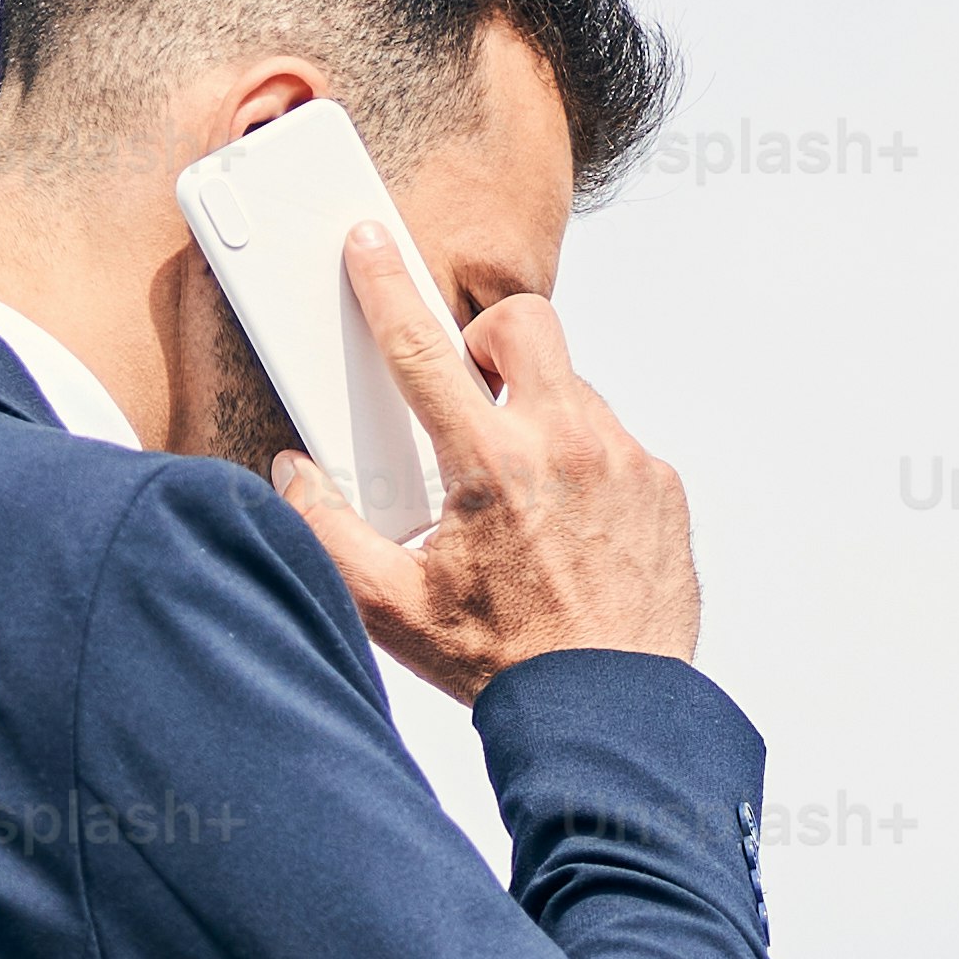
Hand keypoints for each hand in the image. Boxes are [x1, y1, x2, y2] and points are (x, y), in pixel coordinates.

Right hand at [272, 221, 701, 699]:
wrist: (609, 714)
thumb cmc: (505, 664)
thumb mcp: (393, 609)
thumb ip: (328, 533)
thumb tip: (295, 477)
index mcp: (490, 466)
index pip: (422, 348)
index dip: (386, 286)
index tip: (370, 244)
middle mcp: (565, 446)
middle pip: (525, 324)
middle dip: (491, 339)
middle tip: (473, 391)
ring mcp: (624, 461)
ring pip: (573, 389)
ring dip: (539, 414)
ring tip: (523, 489)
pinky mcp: (663, 487)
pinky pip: (617, 443)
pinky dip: (586, 464)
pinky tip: (570, 523)